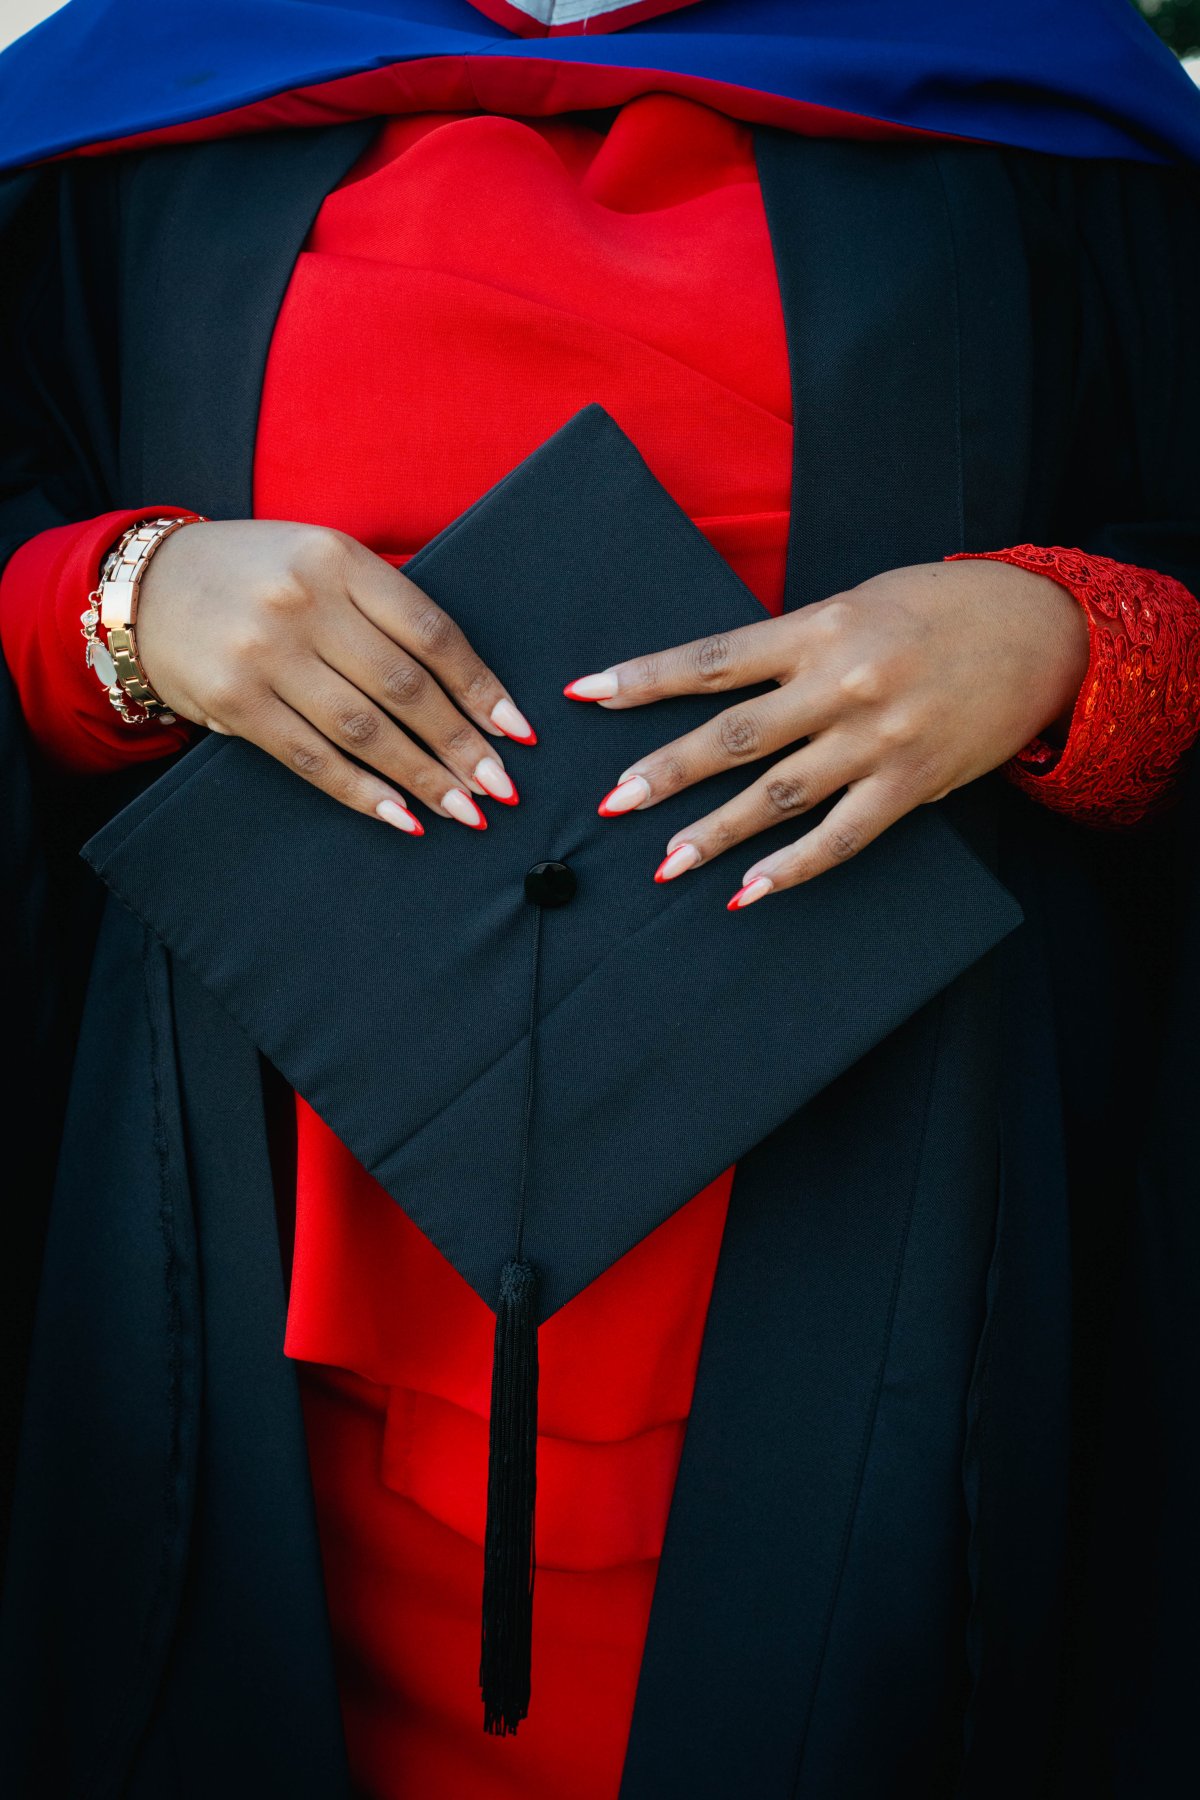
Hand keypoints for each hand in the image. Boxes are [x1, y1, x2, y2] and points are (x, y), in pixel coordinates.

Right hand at [136, 520, 535, 832]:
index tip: (516, 731)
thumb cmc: (254, 577)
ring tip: (465, 810)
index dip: (480, 688)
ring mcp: (265, 653)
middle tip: (501, 786)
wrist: (145, 589)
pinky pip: (313, 758)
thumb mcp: (319, 560)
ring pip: (365, 729)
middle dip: (461, 744)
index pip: (431, 633)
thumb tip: (469, 688)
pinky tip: (402, 817)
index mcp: (337, 558)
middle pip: (405, 687)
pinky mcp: (235, 701)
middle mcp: (303, 602)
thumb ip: (381, 605)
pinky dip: (364, 793)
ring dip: (423, 778)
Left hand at [565, 559, 1089, 905]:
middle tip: (610, 803)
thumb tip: (726, 686)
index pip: (712, 661)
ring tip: (665, 862)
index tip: (587, 695)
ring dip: (716, 833)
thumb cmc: (943, 608)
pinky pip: (841, 837)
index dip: (644, 679)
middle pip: (732, 737)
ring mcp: (876, 740)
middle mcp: (841, 685)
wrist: (1044, 631)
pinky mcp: (912, 784)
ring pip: (777, 795)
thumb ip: (795, 645)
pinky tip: (748, 890)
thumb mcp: (859, 603)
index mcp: (819, 628)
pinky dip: (791, 868)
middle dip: (664, 772)